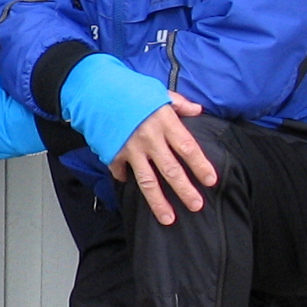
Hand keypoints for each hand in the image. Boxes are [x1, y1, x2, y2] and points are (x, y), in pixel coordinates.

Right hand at [108, 92, 216, 225]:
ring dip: (159, 202)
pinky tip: (129, 184)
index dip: (200, 165)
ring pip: (147, 181)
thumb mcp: (158, 91)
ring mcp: (130, 148)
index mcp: (164, 122)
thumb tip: (197, 110)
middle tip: (196, 206)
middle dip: (185, 190)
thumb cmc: (129, 88)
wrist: (95, 88)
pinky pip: (121, 172)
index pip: (188, 148)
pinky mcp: (113, 153)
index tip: (211, 181)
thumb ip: (179, 103)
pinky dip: (124, 178)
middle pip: (171, 170)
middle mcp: (149, 138)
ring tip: (169, 219)